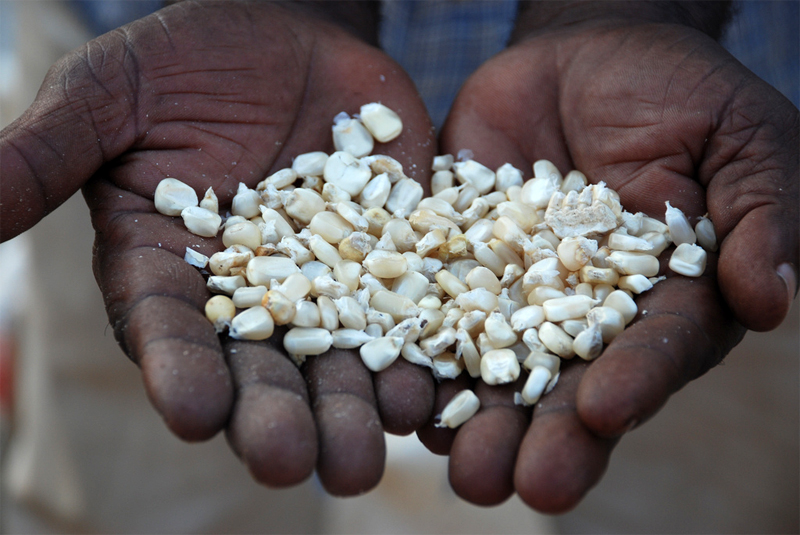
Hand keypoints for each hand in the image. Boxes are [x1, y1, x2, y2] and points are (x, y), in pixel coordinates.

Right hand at [0, 0, 436, 494]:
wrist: (291, 35)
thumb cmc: (189, 60)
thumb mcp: (112, 94)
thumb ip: (49, 153)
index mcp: (168, 267)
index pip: (166, 331)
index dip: (178, 371)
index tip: (193, 413)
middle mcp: (246, 294)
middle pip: (259, 369)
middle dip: (274, 417)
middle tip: (293, 464)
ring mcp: (324, 282)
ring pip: (336, 362)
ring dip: (351, 411)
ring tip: (364, 458)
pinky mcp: (389, 260)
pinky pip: (404, 317)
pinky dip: (416, 355)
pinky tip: (427, 390)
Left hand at [424, 13, 797, 510]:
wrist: (586, 58)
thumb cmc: (680, 94)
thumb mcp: (742, 139)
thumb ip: (761, 217)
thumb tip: (773, 301)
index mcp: (664, 298)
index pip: (653, 350)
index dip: (633, 382)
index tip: (604, 413)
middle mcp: (586, 314)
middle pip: (566, 385)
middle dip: (541, 437)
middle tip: (509, 486)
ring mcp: (517, 293)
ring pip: (495, 368)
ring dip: (473, 418)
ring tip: (452, 462)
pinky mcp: (460, 263)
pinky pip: (435, 312)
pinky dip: (419, 352)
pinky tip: (401, 392)